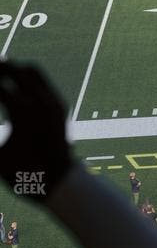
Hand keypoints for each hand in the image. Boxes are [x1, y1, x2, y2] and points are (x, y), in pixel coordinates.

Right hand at [0, 61, 73, 198]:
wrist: (59, 180)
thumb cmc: (22, 174)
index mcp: (23, 114)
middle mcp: (41, 103)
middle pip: (17, 70)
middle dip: (0, 68)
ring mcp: (53, 101)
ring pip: (33, 71)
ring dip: (14, 68)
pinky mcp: (60, 104)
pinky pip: (43, 81)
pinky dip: (26, 76)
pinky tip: (13, 80)